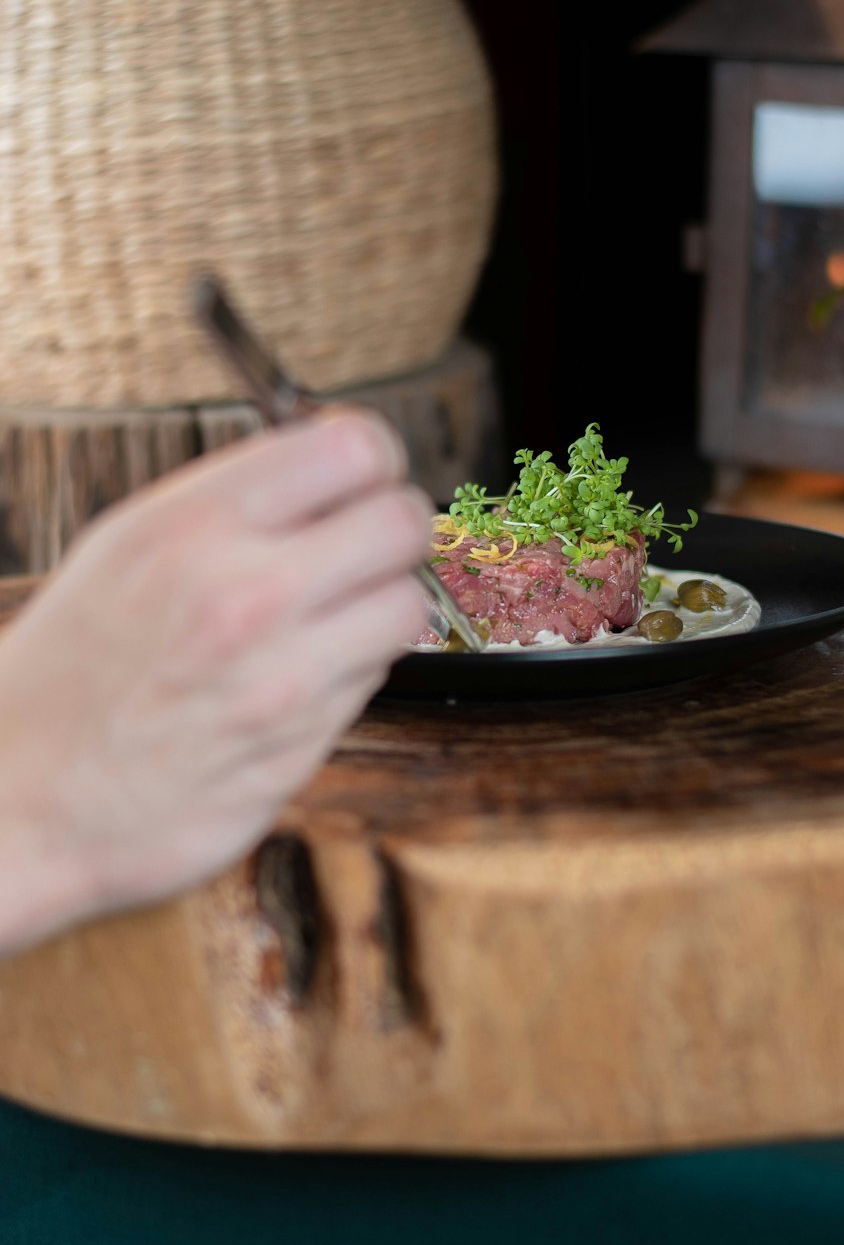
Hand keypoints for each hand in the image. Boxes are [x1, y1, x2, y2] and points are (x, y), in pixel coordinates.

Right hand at [0, 409, 431, 954]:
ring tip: (327, 613)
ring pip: (405, 604)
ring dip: (378, 603)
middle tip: (367, 541)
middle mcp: (246, 595)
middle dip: (393, 526)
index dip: (375, 459)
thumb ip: (233, 499)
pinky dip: (352, 668)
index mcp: (194, 527)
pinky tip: (297, 672)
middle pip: (403, 522)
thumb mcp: (128, 545)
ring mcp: (282, 678)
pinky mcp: (302, 746)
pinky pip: (374, 678)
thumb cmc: (75, 667)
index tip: (365, 476)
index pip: (354, 449)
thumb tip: (335, 463)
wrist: (26, 795)